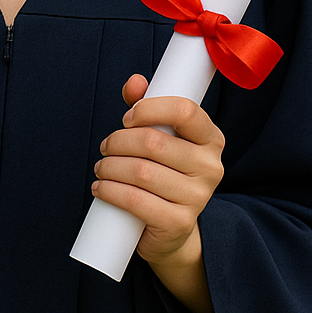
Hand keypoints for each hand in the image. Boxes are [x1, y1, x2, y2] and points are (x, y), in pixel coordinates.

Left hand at [92, 74, 223, 312]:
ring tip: (101, 168)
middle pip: (154, 142)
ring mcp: (198, 197)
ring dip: (110, 167)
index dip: (150, 109)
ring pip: (141, 171)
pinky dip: (110, 191)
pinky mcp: (179, 222)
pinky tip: (100, 188)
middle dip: (119, 141)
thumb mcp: (160, 137)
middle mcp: (211, 167)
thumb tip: (135, 82)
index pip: (185, 111)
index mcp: (211, 139)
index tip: (127, 118)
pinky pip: (136, 200)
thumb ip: (146, 106)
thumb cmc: (163, 172)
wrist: (173, 230)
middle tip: (105, 147)